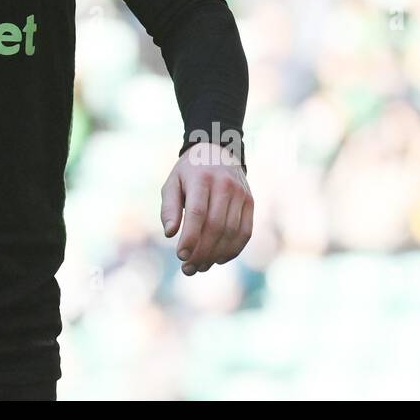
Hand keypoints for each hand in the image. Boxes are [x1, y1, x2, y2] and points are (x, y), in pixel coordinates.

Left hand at [160, 140, 252, 275]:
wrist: (217, 150)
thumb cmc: (189, 172)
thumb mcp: (173, 182)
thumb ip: (169, 207)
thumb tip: (170, 233)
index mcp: (201, 178)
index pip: (197, 213)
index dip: (190, 237)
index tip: (181, 256)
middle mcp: (224, 185)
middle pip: (216, 226)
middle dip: (202, 252)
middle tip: (188, 269)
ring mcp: (240, 193)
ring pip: (232, 232)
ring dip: (216, 255)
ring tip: (201, 267)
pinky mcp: (250, 202)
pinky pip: (245, 232)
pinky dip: (233, 250)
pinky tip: (219, 259)